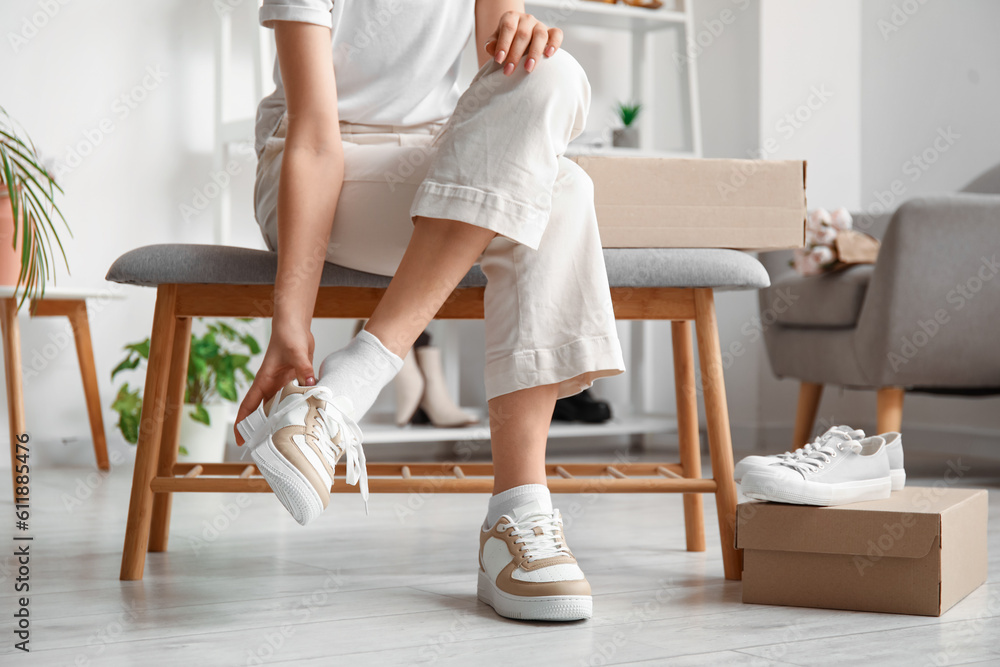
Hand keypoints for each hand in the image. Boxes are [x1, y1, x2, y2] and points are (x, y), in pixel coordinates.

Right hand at [234, 324, 314, 444]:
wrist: (295, 324)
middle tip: (266, 447)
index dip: (242, 423)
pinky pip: (293, 397)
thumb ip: (304, 369)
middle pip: (263, 411)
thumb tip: (311, 384)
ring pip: (279, 406)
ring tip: (287, 437)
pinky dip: (297, 406)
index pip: (249, 405)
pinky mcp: (293, 379)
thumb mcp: (297, 353)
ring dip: (281, 419)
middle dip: (262, 428)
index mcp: (264, 380)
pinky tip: (306, 415)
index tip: (239, 439)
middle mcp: (271, 384)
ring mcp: (282, 383)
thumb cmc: (288, 335)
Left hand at [485, 12, 562, 74]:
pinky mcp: (551, 32)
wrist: (518, 40)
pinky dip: (554, 44)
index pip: (508, 28)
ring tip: (528, 68)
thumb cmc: (506, 42)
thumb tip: (492, 49)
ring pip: (540, 35)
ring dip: (534, 53)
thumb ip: (491, 44)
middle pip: (523, 34)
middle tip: (509, 71)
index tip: (499, 60)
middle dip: (515, 54)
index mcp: (511, 18)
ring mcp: (540, 25)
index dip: (504, 44)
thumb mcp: (495, 42)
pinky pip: (556, 34)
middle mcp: (527, 19)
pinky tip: (549, 55)